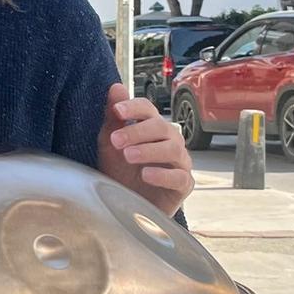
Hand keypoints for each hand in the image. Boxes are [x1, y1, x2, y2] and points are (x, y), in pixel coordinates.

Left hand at [97, 83, 193, 216]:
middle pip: (161, 127)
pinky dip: (163, 174)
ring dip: (149, 150)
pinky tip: (146, 175)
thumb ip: (113, 117)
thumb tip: (116, 86)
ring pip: (173, 149)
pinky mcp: (183, 185)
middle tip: (116, 141)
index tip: (116, 110)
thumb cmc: (120, 172)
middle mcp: (169, 141)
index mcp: (151, 128)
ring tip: (128, 156)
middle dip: (137, 131)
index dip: (134, 107)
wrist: (126, 207)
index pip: (148, 109)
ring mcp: (179, 163)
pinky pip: (180, 176)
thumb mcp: (110, 145)